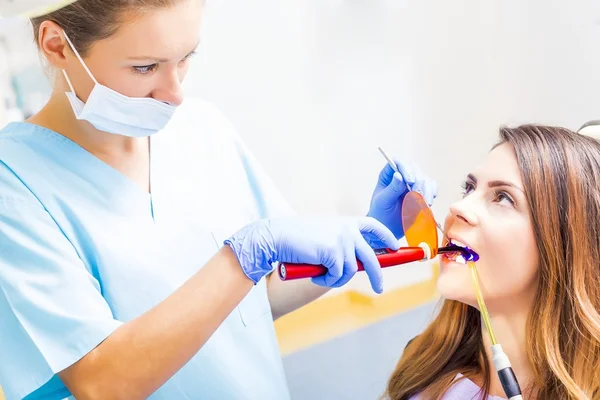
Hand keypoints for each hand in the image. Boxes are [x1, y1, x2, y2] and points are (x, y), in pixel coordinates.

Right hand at [224, 216, 399, 292]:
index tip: (394, 248)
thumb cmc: (297, 238)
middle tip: (379, 289)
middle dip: (378, 275)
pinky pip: (338, 276)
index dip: (386, 237)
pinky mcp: (334, 253)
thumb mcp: (324, 237)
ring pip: (352, 271)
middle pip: (372, 258)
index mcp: (346, 222)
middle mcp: (348, 230)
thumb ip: (340, 244)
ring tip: (321, 276)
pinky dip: (327, 280)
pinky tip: (314, 274)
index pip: (374, 226)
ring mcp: (342, 241)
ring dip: (337, 279)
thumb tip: (355, 266)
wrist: (279, 236)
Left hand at [368, 158, 437, 238]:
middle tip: (417, 195)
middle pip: (414, 169)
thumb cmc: (380, 215)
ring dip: (426, 189)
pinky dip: (432, 192)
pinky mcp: (421, 193)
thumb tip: (398, 175)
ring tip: (423, 202)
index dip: (405, 168)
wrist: (388, 230)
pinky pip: (431, 187)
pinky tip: (428, 201)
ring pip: (425, 178)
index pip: (398, 163)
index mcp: (388, 176)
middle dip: (418, 181)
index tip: (410, 181)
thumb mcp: (383, 202)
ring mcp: (413, 185)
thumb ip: (391, 189)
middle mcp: (402, 177)